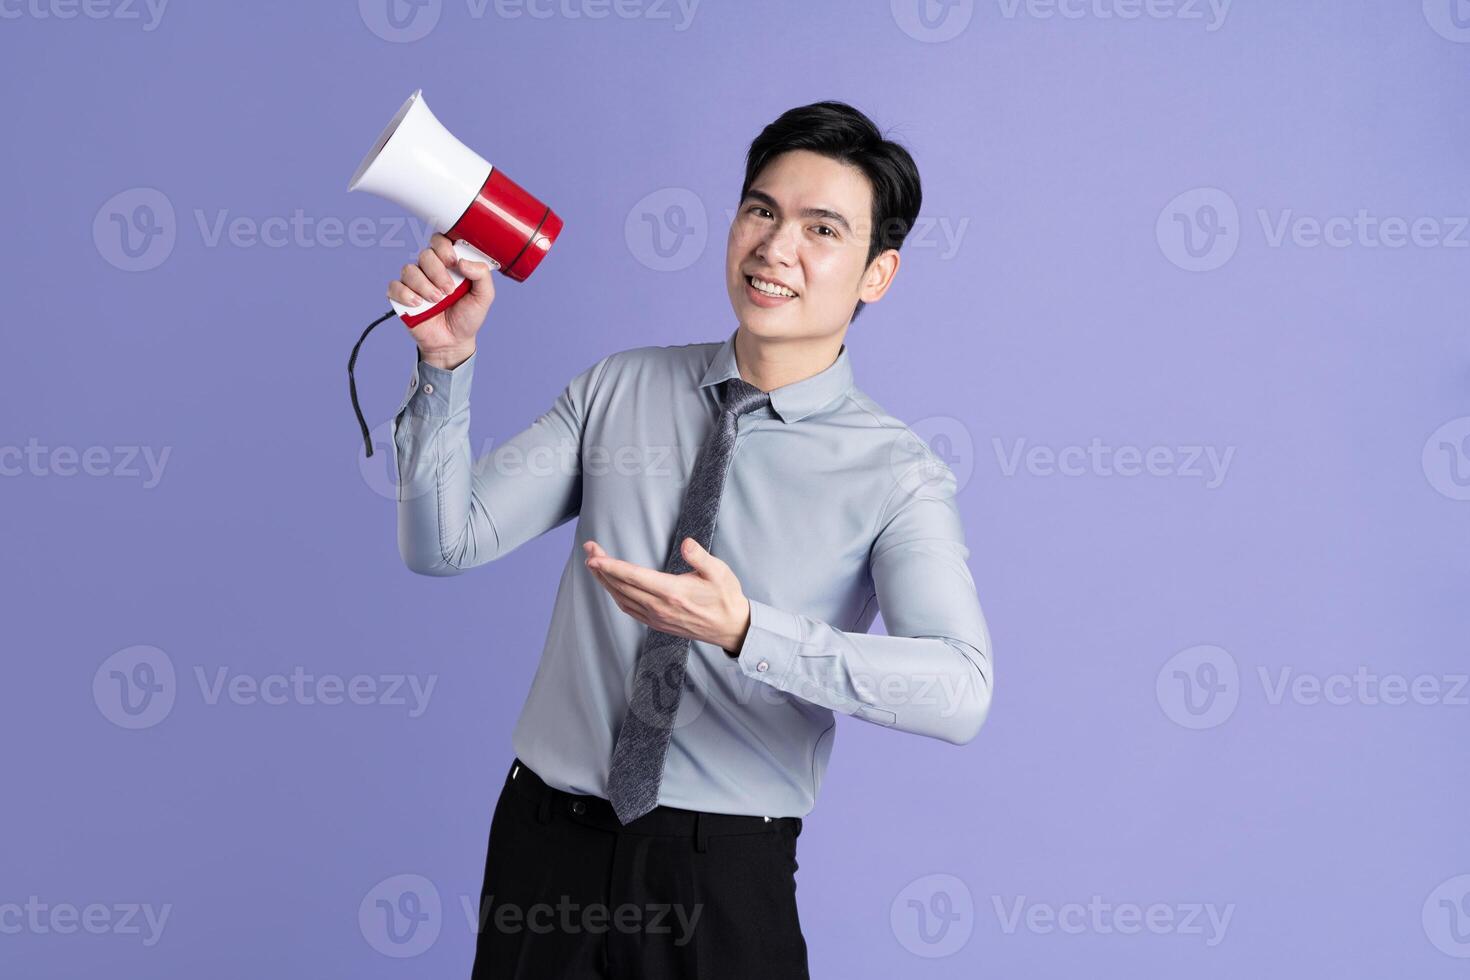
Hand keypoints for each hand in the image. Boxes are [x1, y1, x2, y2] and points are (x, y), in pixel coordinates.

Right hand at [388, 231, 495, 367]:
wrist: (453, 342)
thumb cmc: (467, 316)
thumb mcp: (484, 296)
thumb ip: (482, 275)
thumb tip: (463, 261)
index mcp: (449, 264)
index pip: (440, 241)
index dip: (444, 247)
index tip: (453, 262)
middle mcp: (430, 270)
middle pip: (425, 255)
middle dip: (437, 272)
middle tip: (448, 291)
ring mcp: (415, 283)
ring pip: (409, 270)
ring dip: (424, 286)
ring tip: (436, 301)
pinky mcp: (401, 296)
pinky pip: (395, 286)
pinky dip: (405, 294)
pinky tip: (418, 304)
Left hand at [583, 539, 751, 655]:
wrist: (731, 627)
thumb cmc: (726, 597)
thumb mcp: (720, 572)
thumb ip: (701, 557)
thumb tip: (687, 544)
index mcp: (673, 592)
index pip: (634, 577)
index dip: (611, 566)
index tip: (594, 557)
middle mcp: (660, 607)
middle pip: (621, 586)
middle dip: (602, 567)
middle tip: (590, 550)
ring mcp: (657, 618)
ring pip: (621, 598)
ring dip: (605, 581)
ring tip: (594, 565)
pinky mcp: (657, 623)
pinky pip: (629, 609)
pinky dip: (615, 596)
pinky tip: (610, 586)